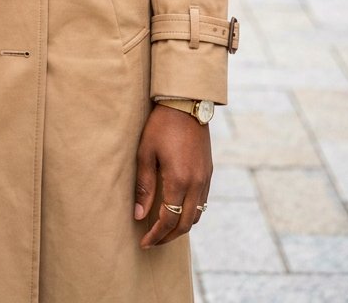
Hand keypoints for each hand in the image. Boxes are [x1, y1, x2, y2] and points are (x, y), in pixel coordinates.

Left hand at [134, 105, 212, 247]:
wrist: (186, 104)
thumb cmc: (161, 126)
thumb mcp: (146, 153)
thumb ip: (144, 186)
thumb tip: (138, 215)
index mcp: (179, 180)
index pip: (168, 220)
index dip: (156, 235)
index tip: (144, 242)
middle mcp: (196, 184)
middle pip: (185, 224)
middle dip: (168, 237)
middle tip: (152, 241)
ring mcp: (205, 179)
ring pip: (196, 216)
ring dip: (180, 227)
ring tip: (163, 230)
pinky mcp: (209, 172)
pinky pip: (202, 203)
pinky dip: (190, 213)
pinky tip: (178, 210)